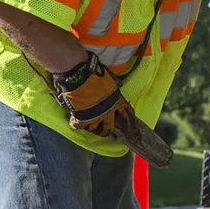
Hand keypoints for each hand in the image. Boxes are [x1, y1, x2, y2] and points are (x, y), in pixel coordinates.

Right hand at [51, 56, 173, 166]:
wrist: (80, 76)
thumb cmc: (95, 73)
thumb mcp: (110, 80)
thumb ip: (113, 87)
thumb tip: (116, 86)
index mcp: (116, 102)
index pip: (127, 113)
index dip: (130, 122)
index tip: (133, 128)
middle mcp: (107, 112)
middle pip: (110, 127)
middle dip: (109, 131)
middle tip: (109, 135)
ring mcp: (94, 116)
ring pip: (95, 129)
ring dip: (93, 129)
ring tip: (91, 129)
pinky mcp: (81, 117)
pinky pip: (79, 126)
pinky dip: (77, 125)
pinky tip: (76, 124)